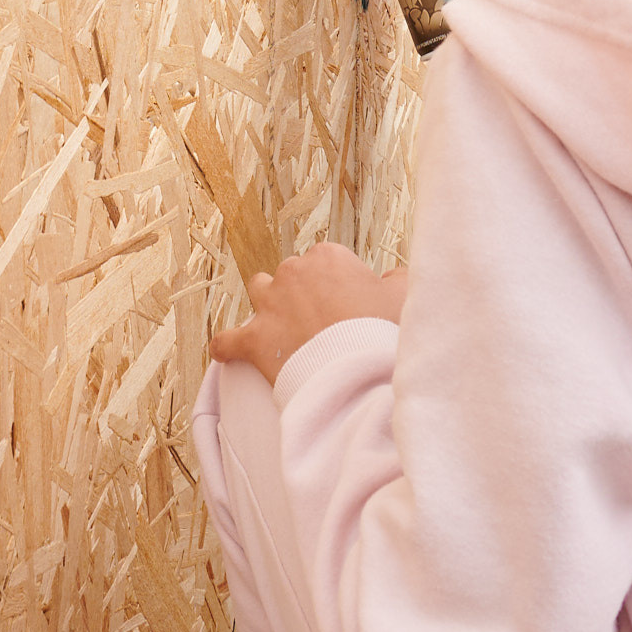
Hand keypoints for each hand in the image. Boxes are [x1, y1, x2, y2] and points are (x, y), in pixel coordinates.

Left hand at [212, 245, 402, 385]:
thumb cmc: (381, 332)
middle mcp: (293, 273)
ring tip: (282, 326)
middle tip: (323, 321)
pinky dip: (228, 346)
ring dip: (267, 305)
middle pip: (293, 275)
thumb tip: (392, 277)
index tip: (347, 305)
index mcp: (327, 258)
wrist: (357, 373)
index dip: (337, 283)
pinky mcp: (254, 339)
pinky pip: (228, 340)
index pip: (326, 261)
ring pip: (259, 291)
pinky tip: (227, 352)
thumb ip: (397, 279)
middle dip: (303, 293)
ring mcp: (270, 304)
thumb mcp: (403, 297)